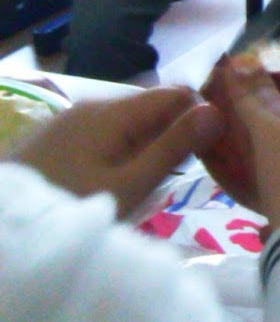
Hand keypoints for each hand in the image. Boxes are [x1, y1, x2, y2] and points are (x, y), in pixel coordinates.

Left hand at [6, 86, 223, 217]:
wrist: (6, 228)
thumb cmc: (69, 208)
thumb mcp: (129, 186)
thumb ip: (174, 147)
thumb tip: (217, 109)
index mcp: (113, 111)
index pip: (177, 93)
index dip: (200, 115)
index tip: (212, 149)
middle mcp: (91, 104)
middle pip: (151, 106)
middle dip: (172, 132)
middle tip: (180, 175)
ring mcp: (69, 120)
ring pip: (126, 121)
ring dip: (145, 143)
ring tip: (147, 183)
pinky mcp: (54, 137)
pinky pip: (101, 133)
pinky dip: (118, 149)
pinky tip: (113, 181)